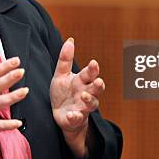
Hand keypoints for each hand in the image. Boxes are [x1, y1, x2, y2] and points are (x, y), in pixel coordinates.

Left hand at [50, 38, 104, 157]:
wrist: (60, 114)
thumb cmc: (63, 92)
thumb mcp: (61, 75)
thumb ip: (65, 59)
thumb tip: (70, 40)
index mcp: (82, 81)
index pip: (90, 74)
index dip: (93, 69)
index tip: (93, 63)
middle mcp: (86, 93)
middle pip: (96, 89)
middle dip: (98, 85)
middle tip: (98, 81)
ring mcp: (83, 107)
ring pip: (91, 104)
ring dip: (89, 100)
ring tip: (83, 95)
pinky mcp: (76, 119)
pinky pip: (78, 118)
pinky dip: (76, 116)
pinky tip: (72, 114)